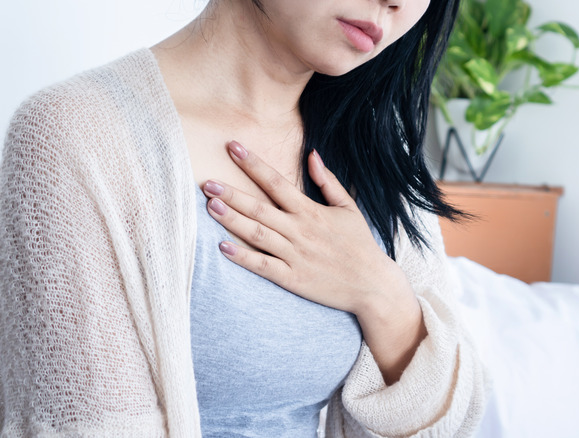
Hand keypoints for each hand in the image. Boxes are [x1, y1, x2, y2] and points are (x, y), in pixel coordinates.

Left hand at [202, 140, 408, 314]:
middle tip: (206, 182)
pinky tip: (222, 247)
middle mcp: (300, 231)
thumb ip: (329, 182)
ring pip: (257, 234)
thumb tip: (312, 154)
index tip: (233, 146)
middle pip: (259, 208)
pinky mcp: (292, 278)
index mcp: (311, 212)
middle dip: (232, 193)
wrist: (372, 285)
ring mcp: (294, 255)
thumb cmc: (360, 245)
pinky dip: (242, 257)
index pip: (276, 182)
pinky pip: (263, 266)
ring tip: (210, 205)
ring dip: (232, 219)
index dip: (253, 164)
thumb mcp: (349, 208)